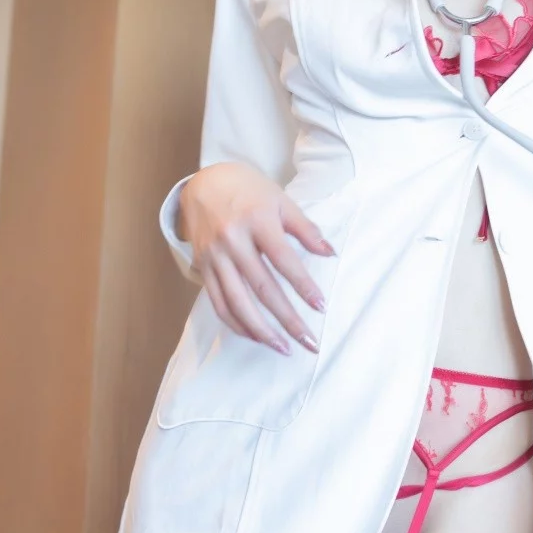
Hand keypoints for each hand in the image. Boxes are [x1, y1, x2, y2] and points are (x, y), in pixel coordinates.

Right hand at [178, 161, 334, 354]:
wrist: (203, 184)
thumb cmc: (249, 191)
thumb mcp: (280, 200)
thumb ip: (305, 228)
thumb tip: (329, 253)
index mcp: (256, 221)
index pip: (283, 260)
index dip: (303, 285)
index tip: (320, 307)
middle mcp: (233, 241)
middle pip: (263, 288)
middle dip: (287, 319)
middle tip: (308, 341)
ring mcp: (215, 257)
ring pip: (237, 302)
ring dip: (261, 330)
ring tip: (283, 348)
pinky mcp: (203, 268)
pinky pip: (218, 303)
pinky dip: (236, 323)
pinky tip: (255, 336)